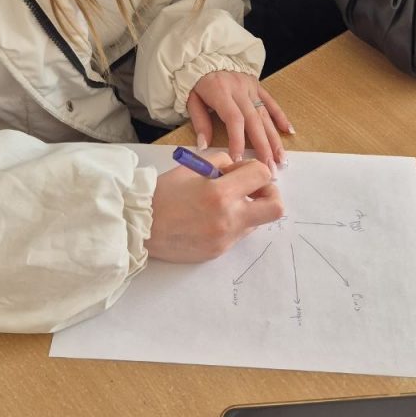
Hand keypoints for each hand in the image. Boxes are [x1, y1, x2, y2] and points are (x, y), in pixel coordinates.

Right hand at [148, 154, 283, 262]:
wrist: (139, 226)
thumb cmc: (163, 193)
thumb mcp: (192, 168)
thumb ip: (221, 164)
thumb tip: (239, 167)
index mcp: (220, 193)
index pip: (262, 175)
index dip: (256, 169)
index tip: (242, 171)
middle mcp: (228, 218)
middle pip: (276, 208)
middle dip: (269, 194)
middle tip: (252, 190)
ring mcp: (225, 239)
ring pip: (257, 222)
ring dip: (248, 209)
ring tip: (224, 204)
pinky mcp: (218, 252)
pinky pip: (238, 235)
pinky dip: (232, 223)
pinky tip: (211, 218)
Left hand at [186, 70, 292, 171]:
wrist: (204, 56)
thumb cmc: (196, 82)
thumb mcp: (191, 100)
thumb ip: (200, 122)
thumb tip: (204, 146)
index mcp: (221, 92)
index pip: (233, 119)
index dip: (237, 141)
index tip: (239, 161)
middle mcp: (239, 90)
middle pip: (254, 120)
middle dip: (263, 146)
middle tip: (269, 168)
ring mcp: (251, 87)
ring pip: (265, 115)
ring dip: (274, 138)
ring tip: (281, 158)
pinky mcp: (257, 86)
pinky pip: (271, 102)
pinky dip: (281, 116)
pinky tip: (289, 131)